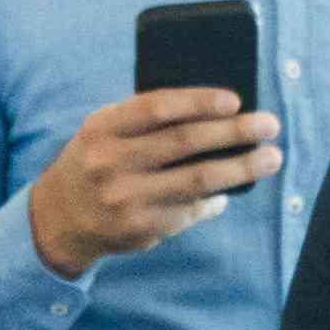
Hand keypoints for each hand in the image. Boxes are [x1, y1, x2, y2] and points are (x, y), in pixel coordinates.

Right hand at [23, 84, 278, 272]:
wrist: (58, 217)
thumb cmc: (96, 161)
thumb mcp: (105, 131)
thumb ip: (147, 120)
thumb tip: (219, 113)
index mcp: (102, 128)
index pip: (157, 108)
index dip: (199, 102)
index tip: (235, 100)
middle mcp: (111, 163)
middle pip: (185, 142)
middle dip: (234, 132)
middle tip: (270, 124)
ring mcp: (126, 199)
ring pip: (197, 180)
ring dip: (242, 168)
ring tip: (271, 158)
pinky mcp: (140, 229)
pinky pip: (190, 210)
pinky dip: (215, 199)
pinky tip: (231, 190)